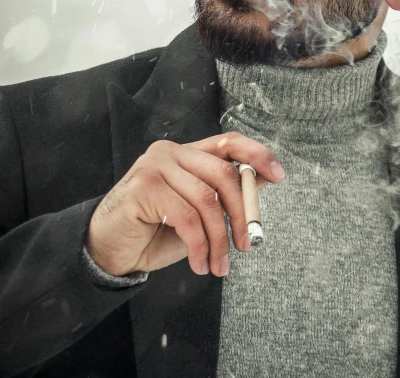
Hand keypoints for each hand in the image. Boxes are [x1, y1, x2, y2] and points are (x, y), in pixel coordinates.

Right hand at [85, 131, 285, 277]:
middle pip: (223, 173)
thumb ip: (225, 195)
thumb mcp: (199, 212)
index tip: (279, 174)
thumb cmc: (157, 231)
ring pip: (206, 199)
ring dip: (220, 239)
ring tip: (220, 265)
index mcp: (189, 153)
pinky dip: (200, 246)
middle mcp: (172, 152)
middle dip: (243, 211)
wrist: (111, 250)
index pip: (229, 141)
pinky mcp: (142, 187)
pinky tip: (200, 264)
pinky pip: (185, 217)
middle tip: (249, 244)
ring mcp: (155, 166)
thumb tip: (264, 181)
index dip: (256, 154)